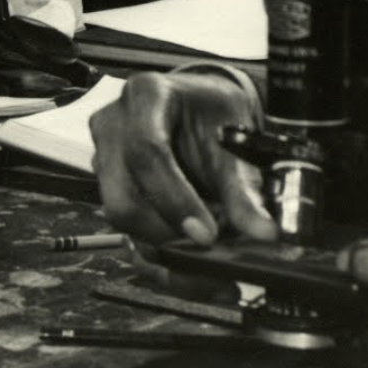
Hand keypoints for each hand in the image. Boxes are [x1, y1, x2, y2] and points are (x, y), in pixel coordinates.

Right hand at [91, 70, 274, 246]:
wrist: (201, 109)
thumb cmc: (214, 114)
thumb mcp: (235, 138)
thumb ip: (245, 188)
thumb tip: (263, 233)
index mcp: (145, 96)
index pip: (146, 151)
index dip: (175, 199)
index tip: (208, 236)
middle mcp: (114, 127)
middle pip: (123, 198)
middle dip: (169, 234)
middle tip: (214, 251)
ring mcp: (104, 160)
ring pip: (123, 224)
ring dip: (169, 250)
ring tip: (214, 258)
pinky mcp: (109, 191)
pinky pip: (129, 238)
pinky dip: (164, 262)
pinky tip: (197, 271)